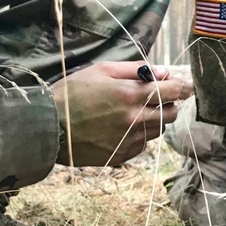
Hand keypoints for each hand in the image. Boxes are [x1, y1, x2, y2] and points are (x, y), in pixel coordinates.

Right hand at [51, 61, 193, 166]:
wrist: (46, 126)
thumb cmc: (72, 93)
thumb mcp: (101, 71)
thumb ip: (135, 69)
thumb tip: (163, 72)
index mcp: (131, 95)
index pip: (172, 92)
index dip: (179, 86)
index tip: (178, 85)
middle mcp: (134, 120)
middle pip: (171, 114)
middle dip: (168, 104)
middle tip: (156, 99)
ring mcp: (128, 141)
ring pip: (157, 130)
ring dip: (153, 120)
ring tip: (134, 113)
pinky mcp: (120, 156)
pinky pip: (142, 145)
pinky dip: (138, 136)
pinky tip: (122, 129)